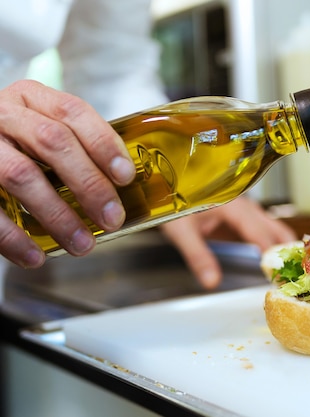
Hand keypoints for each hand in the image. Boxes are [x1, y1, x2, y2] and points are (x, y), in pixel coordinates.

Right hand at [0, 80, 135, 266]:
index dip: (103, 143)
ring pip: (21, 175)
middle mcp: (4, 113)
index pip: (73, 112)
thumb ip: (75, 149)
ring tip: (82, 244)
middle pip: (54, 141)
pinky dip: (13, 237)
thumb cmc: (17, 146)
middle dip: (89, 184)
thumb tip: (121, 192)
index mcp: (31, 98)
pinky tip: (35, 257)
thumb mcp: (42, 132)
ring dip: (58, 216)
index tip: (125, 176)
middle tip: (112, 219)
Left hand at [160, 197, 296, 288]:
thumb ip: (197, 256)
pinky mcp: (245, 220)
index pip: (259, 232)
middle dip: (288, 252)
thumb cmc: (175, 205)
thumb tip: (212, 281)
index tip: (279, 273)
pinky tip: (279, 264)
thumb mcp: (181, 231)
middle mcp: (246, 207)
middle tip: (296, 276)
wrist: (170, 188)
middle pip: (277, 230)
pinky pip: (267, 233)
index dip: (271, 253)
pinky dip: (276, 248)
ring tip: (293, 274)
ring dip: (285, 250)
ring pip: (276, 230)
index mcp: (233, 206)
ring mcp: (248, 213)